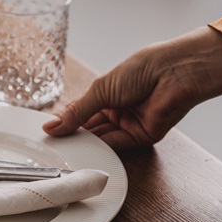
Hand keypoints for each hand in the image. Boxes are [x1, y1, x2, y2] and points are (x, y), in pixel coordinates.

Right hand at [43, 27, 221, 150]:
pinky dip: (102, 150)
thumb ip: (77, 112)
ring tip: (64, 150)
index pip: (80, 111)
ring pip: (101, 139)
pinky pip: (118, 146)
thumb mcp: (100, 89)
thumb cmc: (141, 69)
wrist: (174, 73)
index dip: (65, 121)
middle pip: (89, 128)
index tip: (47, 131)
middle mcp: (117, 109)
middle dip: (73, 136)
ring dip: (85, 144)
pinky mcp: (142, 137)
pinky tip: (86, 152)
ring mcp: (129, 124)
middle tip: (52, 145)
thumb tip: (51, 126)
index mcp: (107, 93)